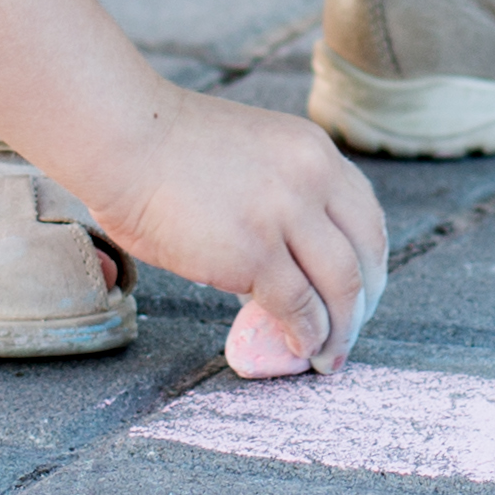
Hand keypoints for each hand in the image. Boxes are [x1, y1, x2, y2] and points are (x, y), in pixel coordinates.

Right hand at [81, 84, 388, 377]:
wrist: (125, 138)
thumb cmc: (168, 151)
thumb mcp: (254, 157)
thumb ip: (282, 198)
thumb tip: (290, 262)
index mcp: (315, 152)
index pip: (366, 217)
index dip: (369, 265)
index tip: (360, 295)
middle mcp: (313, 179)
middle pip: (365, 254)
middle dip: (363, 304)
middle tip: (348, 335)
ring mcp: (286, 215)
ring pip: (341, 285)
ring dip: (340, 330)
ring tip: (328, 355)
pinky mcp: (254, 252)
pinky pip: (297, 305)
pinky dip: (305, 334)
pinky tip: (298, 348)